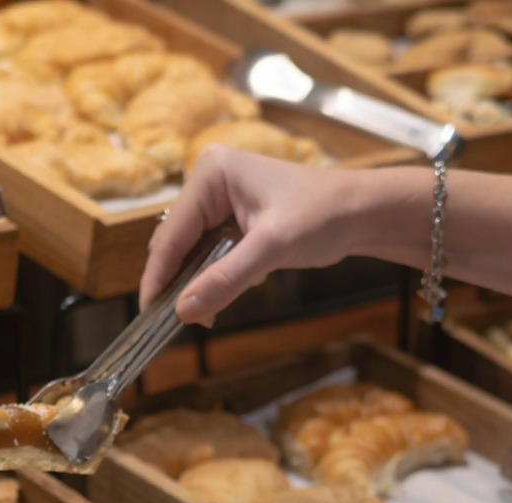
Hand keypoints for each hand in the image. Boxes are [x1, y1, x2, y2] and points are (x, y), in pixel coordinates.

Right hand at [139, 146, 369, 326]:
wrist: (362, 212)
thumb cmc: (324, 215)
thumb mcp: (271, 248)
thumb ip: (225, 279)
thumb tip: (184, 311)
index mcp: (211, 172)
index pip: (172, 232)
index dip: (159, 275)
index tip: (149, 313)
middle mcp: (210, 180)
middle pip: (176, 242)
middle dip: (177, 282)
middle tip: (177, 321)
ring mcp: (221, 199)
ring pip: (192, 251)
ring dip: (196, 283)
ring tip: (203, 315)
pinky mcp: (234, 217)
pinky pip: (210, 253)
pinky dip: (213, 278)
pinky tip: (219, 300)